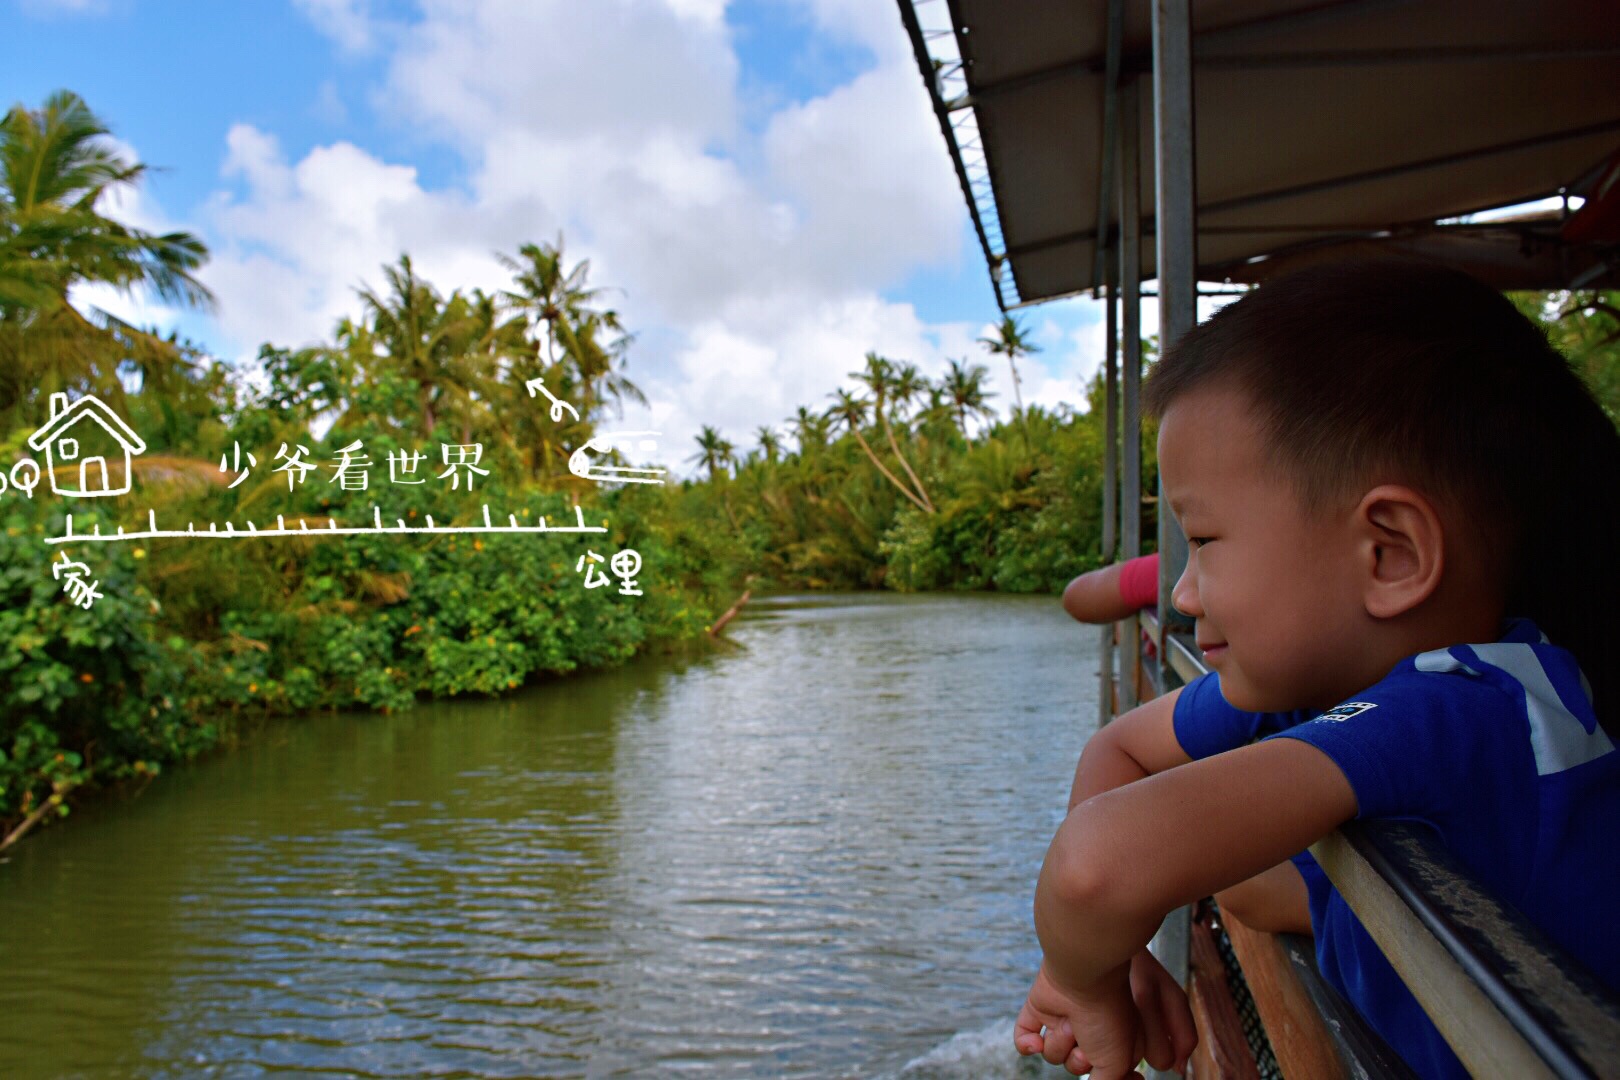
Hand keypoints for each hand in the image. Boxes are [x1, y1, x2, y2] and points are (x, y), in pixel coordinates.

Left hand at [1014, 951, 1195, 1076]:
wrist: (1085, 975)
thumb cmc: (1108, 1017)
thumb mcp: (1117, 1064)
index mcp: (1116, 1041)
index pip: (1107, 1071)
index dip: (1107, 1076)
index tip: (1120, 1077)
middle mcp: (1090, 1031)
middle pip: (1076, 1067)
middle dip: (1078, 1060)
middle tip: (1087, 1042)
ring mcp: (1063, 1020)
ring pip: (1052, 1054)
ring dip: (1059, 1043)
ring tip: (1069, 1024)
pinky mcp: (1040, 1010)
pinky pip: (1024, 1038)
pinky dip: (1027, 1043)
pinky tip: (1035, 1040)